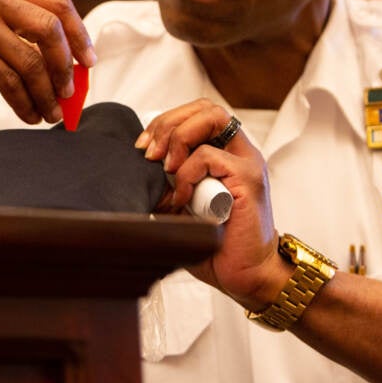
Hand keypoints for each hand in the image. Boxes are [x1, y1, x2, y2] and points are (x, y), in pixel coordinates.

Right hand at [0, 0, 96, 122]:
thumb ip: (23, 29)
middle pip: (49, 30)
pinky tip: (29, 115)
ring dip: (47, 94)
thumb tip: (72, 64)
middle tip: (71, 92)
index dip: (79, 34)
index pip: (57, 3)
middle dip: (66, 66)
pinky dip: (25, 103)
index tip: (89, 61)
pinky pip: (10, 83)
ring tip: (52, 114)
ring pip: (31, 63)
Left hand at [136, 99, 288, 309]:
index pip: (198, 113)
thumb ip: (167, 185)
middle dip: (169, 123)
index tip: (144, 147)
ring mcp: (247, 164)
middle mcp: (240, 153)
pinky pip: (209, 157)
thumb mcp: (182, 206)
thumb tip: (133, 171)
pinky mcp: (248, 181)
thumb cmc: (215, 244)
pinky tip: (181, 197)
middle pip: (204, 107)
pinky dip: (187, 173)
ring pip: (210, 119)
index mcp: (227, 154)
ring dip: (177, 139)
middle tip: (149, 153)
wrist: (245, 275)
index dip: (167, 121)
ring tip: (165, 169)